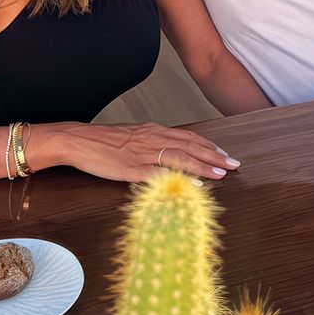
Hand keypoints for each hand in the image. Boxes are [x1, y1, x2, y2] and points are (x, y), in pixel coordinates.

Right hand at [49, 122, 239, 182]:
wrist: (79, 140)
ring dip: (203, 165)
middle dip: (214, 155)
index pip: (188, 137)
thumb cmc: (104, 141)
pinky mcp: (132, 168)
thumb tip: (170, 153)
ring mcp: (143, 153)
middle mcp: (152, 139)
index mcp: (153, 131)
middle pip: (190, 146)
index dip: (208, 145)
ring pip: (180, 157)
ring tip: (221, 173)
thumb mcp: (133, 137)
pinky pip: (160, 173)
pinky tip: (192, 184)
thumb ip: (152, 143)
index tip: (223, 153)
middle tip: (233, 164)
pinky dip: (179, 177)